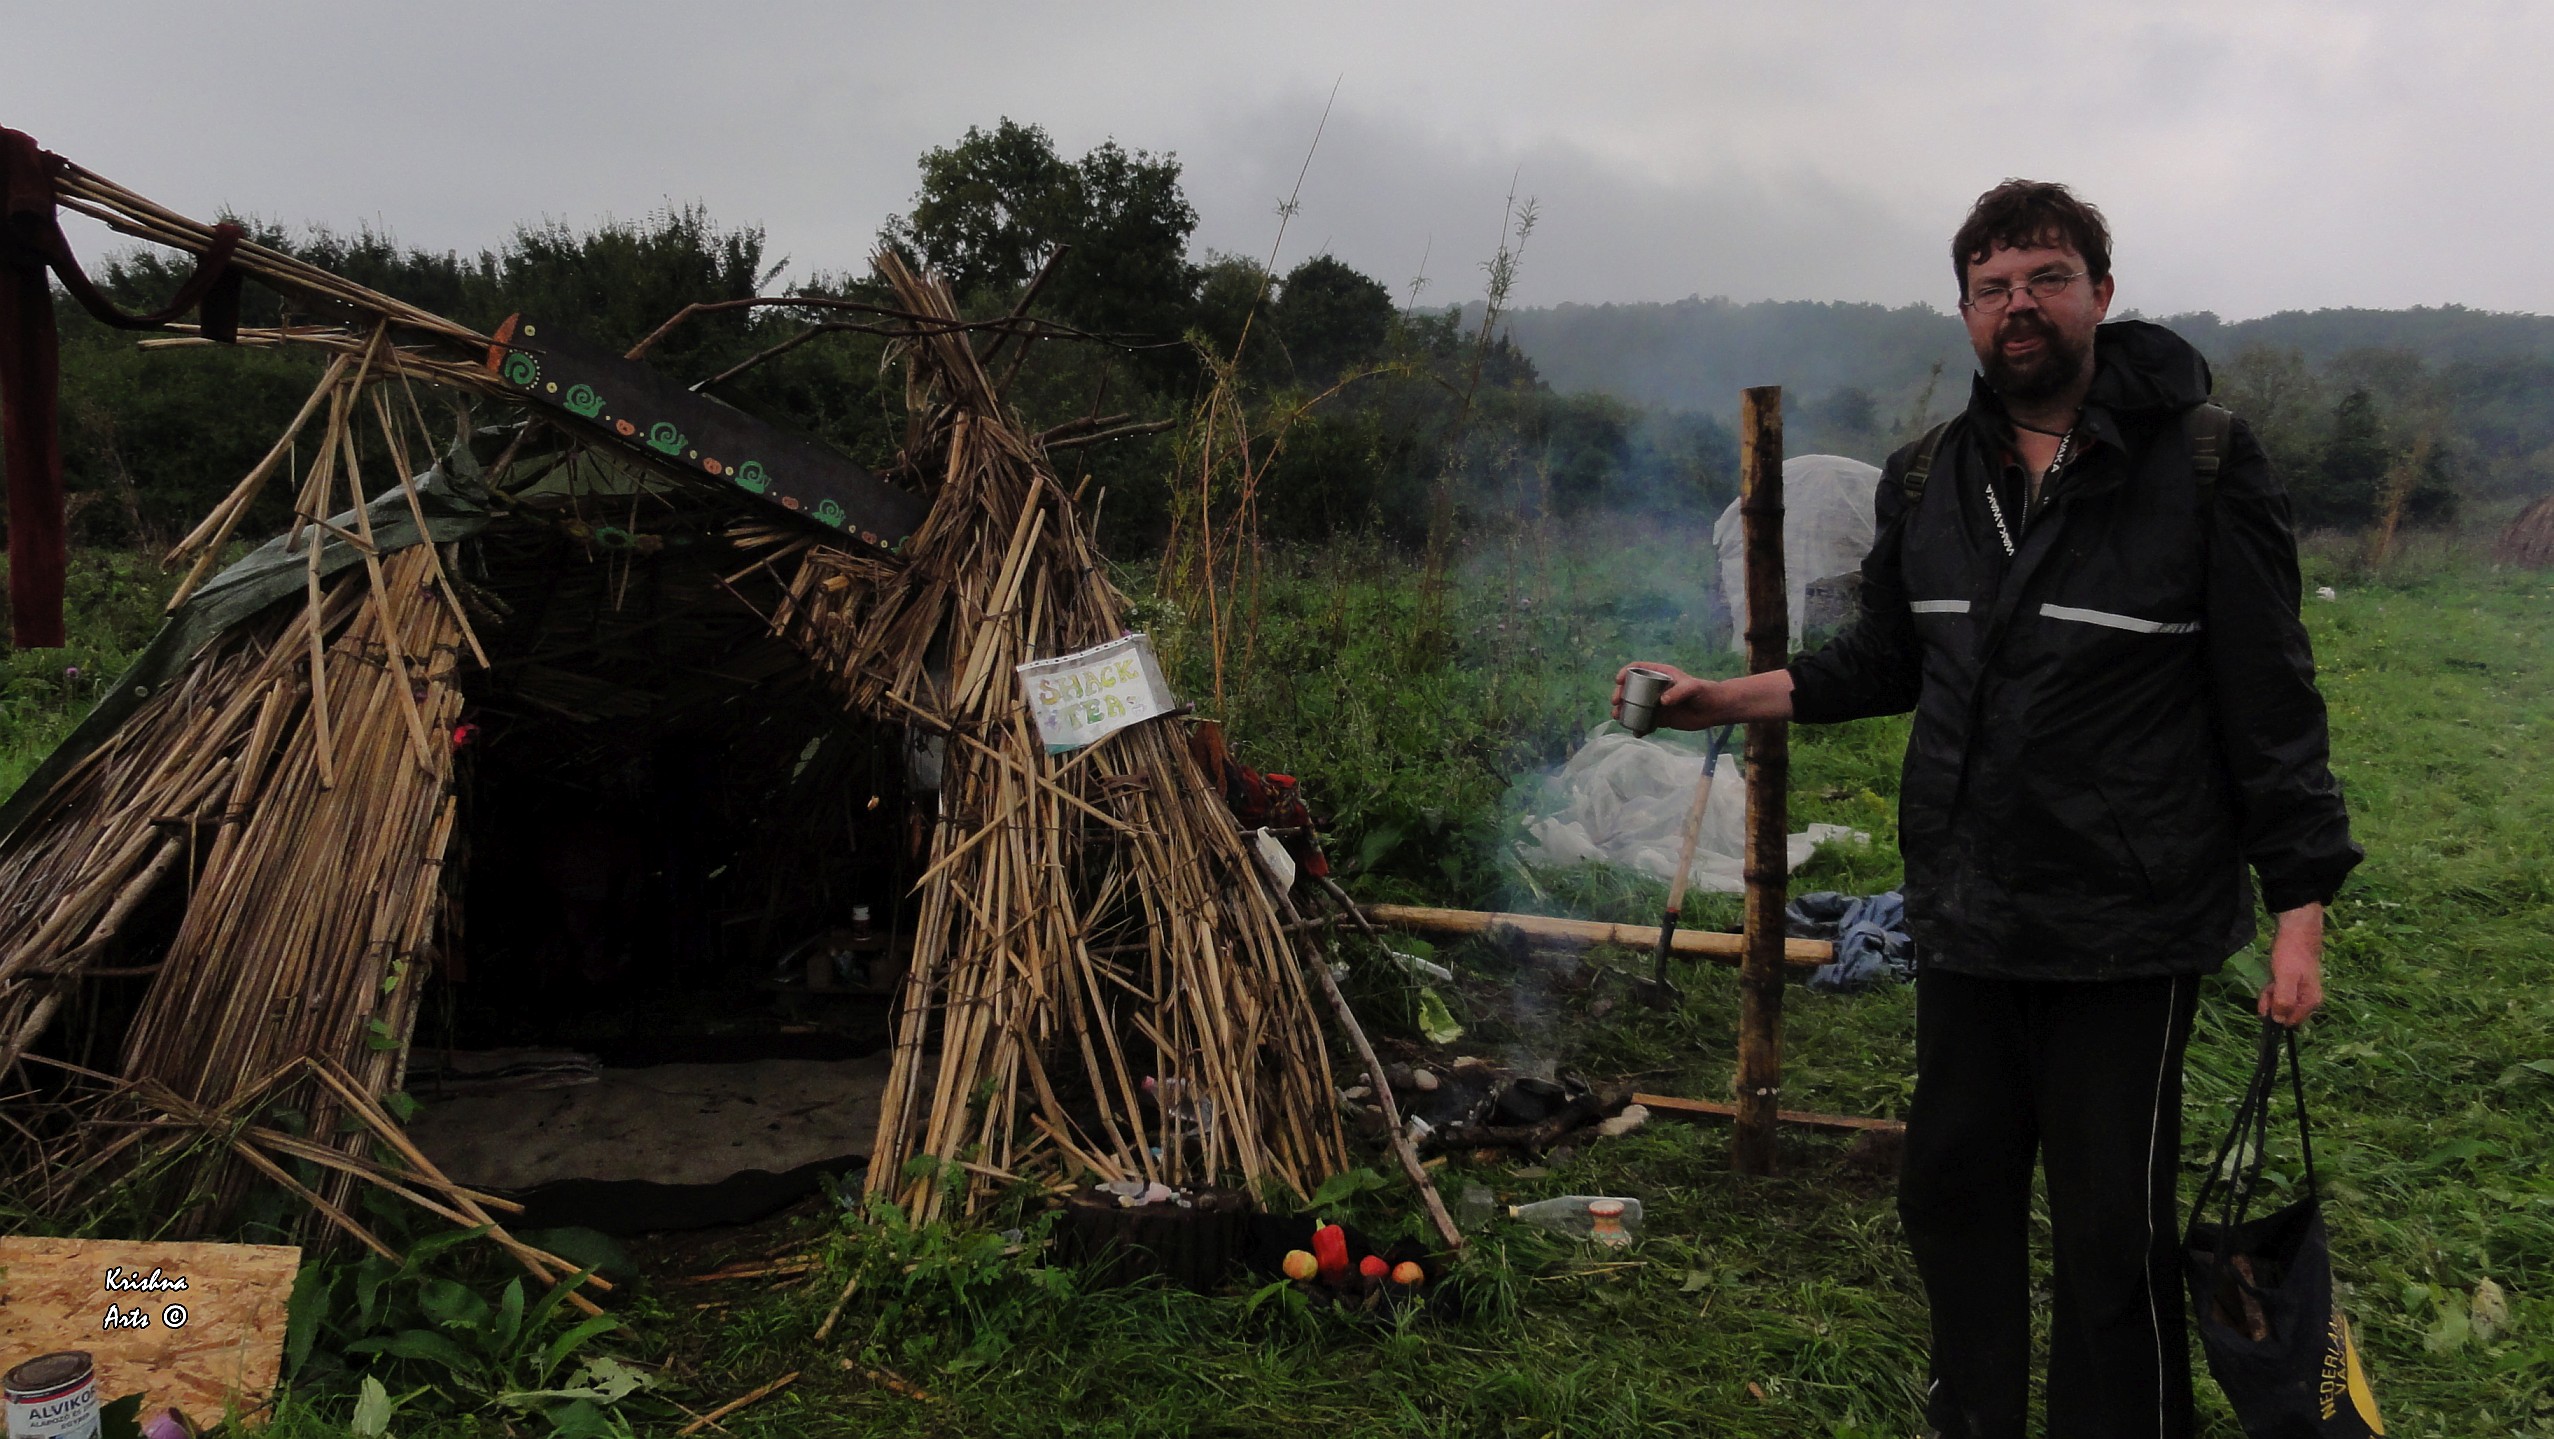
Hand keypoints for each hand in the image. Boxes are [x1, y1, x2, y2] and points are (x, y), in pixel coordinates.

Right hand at [1612, 663, 1795, 729]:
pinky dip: (1640, 727)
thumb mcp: (1693, 688)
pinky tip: (1637, 732)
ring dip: (1626, 712)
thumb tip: (1662, 702)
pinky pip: (1646, 722)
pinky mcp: (1662, 718)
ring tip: (1620, 718)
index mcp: (1661, 674)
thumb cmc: (1706, 692)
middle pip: (1632, 689)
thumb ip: (1679, 692)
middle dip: (1621, 695)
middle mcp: (1656, 688)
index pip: (1638, 669)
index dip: (1626, 672)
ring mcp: (1657, 704)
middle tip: (1616, 704)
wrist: (1716, 709)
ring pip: (1636, 706)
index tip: (1618, 680)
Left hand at [2257, 903, 2324, 1025]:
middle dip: (2272, 1004)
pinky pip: (2280, 993)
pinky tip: (2269, 981)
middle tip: (2267, 989)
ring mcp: (2300, 991)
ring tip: (2269, 981)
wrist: (2296, 931)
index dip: (2275, 1014)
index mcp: (2311, 1002)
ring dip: (2270, 996)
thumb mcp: (2286, 978)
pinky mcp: (2293, 983)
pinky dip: (2272, 990)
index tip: (2267, 1003)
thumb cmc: (2291, 955)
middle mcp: (2308, 999)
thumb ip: (2284, 1000)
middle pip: (2285, 1012)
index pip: (2290, 1021)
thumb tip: (2279, 1021)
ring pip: (2280, 1002)